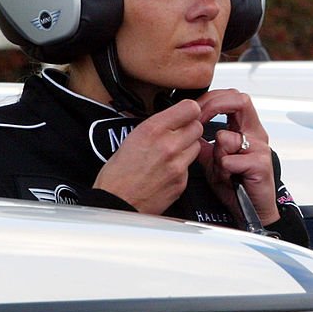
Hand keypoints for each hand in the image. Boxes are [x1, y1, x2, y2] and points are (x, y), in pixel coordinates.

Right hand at [92, 99, 202, 213]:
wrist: (115, 203)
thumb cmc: (117, 173)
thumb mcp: (132, 137)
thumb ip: (158, 125)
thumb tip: (176, 116)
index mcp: (153, 130)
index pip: (190, 108)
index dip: (188, 111)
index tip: (184, 114)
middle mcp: (168, 145)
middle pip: (197, 126)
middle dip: (188, 129)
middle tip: (175, 136)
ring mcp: (177, 165)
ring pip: (196, 146)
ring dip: (187, 147)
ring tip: (168, 154)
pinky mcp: (182, 181)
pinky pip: (190, 167)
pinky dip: (182, 167)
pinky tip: (166, 171)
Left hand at [196, 89, 278, 225]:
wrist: (252, 210)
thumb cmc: (237, 184)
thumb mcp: (214, 160)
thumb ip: (204, 144)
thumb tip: (187, 130)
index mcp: (246, 129)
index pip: (232, 98)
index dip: (212, 99)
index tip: (196, 109)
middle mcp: (255, 134)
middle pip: (241, 101)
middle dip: (215, 107)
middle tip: (199, 121)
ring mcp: (260, 148)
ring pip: (227, 137)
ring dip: (216, 154)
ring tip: (220, 168)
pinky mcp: (260, 165)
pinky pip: (230, 161)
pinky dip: (223, 170)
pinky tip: (228, 178)